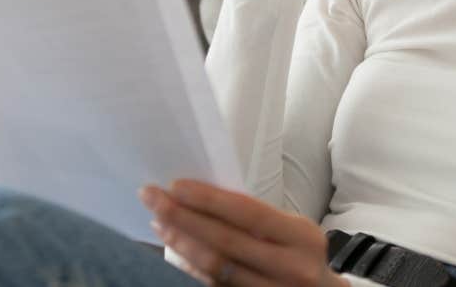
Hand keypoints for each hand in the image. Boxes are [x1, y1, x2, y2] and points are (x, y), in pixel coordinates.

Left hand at [139, 179, 349, 286]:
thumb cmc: (298, 255)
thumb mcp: (292, 231)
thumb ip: (256, 219)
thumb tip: (201, 197)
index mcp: (302, 238)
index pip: (248, 213)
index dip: (209, 199)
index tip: (175, 185)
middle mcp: (291, 268)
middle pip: (226, 241)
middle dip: (183, 217)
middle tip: (153, 198)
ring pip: (216, 268)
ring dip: (182, 243)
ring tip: (159, 223)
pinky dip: (192, 270)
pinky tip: (176, 253)